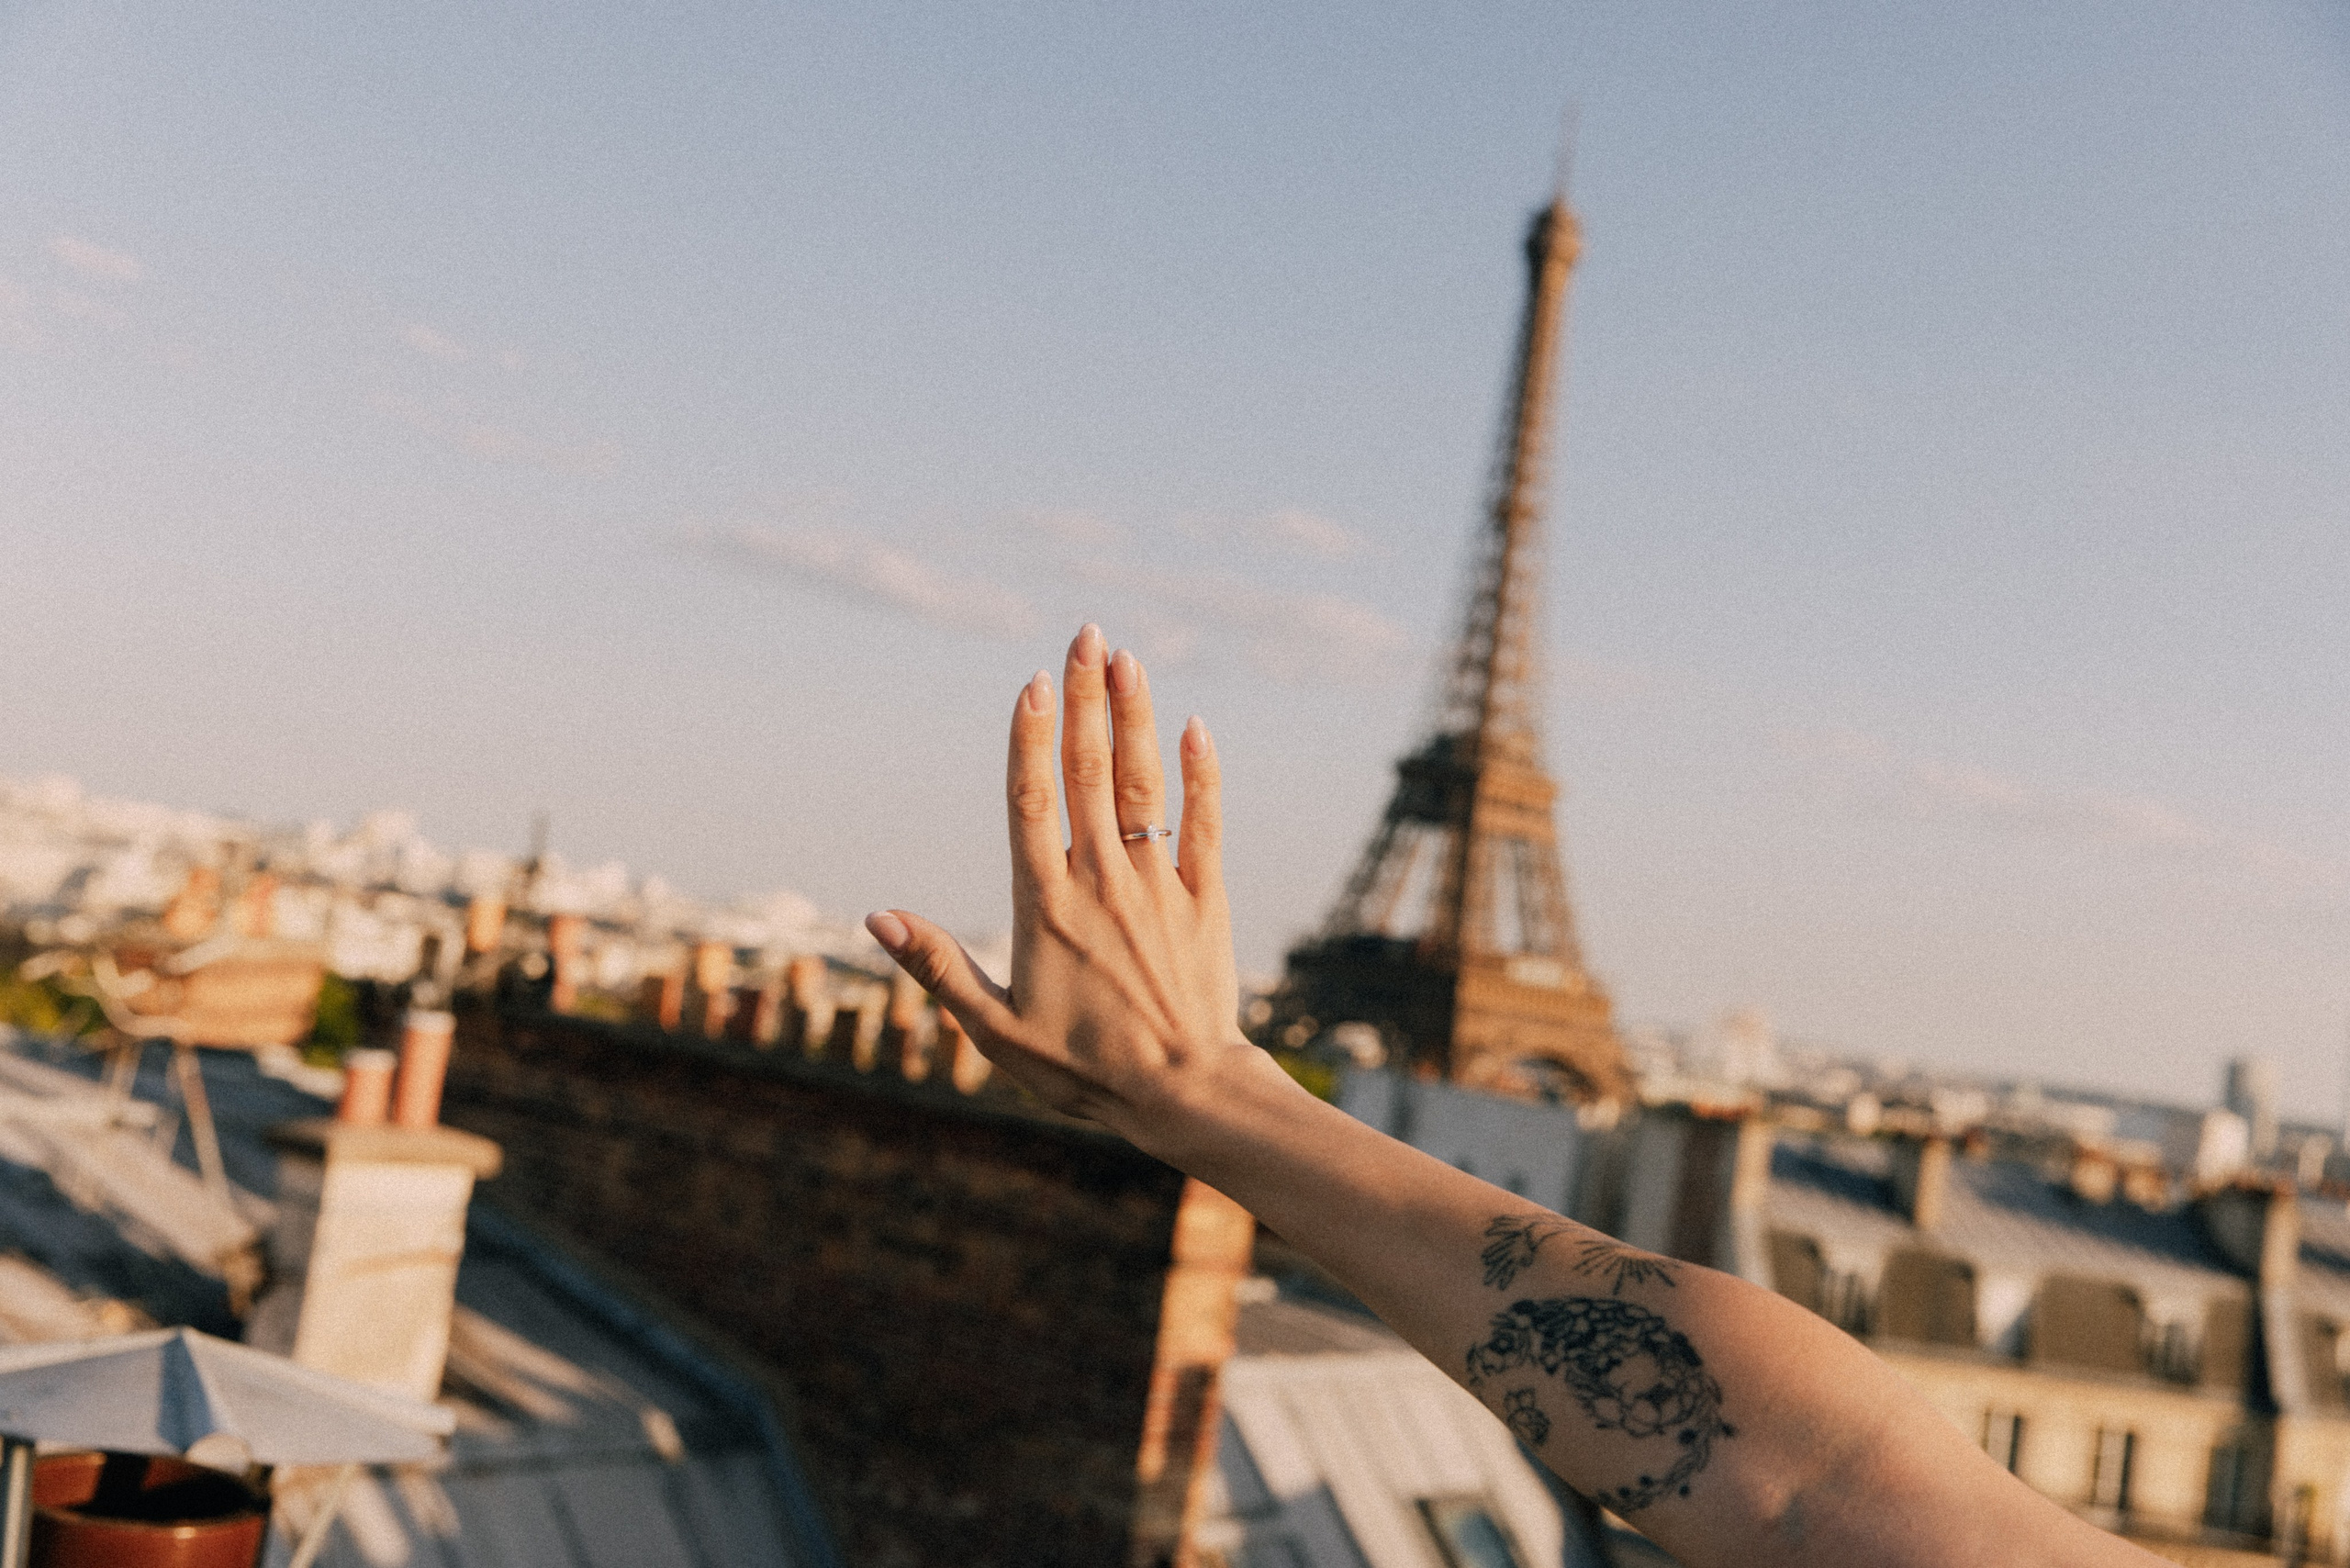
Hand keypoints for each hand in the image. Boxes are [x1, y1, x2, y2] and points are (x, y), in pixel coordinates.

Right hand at [865, 624, 1253, 1140]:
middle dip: (1086, 699)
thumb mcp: (995, 1028)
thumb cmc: (1081, 1071)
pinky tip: (1193, 728)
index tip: (1035, 682)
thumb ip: (937, 967)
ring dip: (1135, 718)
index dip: (1031, 737)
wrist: (1185, 1094)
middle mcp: (1101, 882)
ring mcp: (1157, 886)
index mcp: (1044, 905)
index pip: (1032, 801)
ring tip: (1128, 659)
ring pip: (1144, 786)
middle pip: (1089, 773)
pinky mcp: (1205, 901)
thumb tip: (875, 920)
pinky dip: (1200, 775)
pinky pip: (1203, 825)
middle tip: (1085, 635)